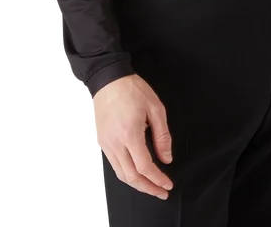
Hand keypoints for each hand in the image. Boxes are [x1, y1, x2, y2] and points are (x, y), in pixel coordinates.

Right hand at [92, 73, 174, 199]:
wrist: (109, 79)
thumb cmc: (132, 89)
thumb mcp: (155, 108)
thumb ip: (162, 135)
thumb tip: (166, 158)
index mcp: (130, 134)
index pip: (145, 167)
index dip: (157, 179)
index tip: (168, 184)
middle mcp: (115, 143)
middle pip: (131, 176)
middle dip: (148, 188)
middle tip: (161, 192)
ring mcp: (106, 143)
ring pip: (120, 174)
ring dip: (137, 184)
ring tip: (151, 187)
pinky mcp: (102, 141)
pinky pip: (114, 164)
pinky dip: (126, 174)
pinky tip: (136, 173)